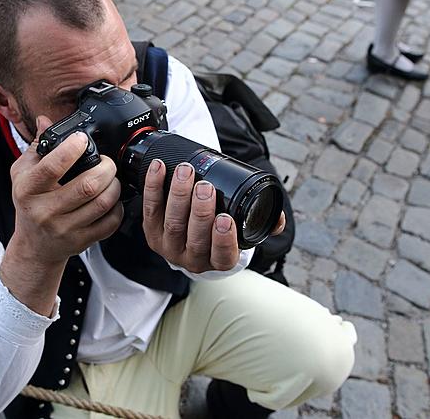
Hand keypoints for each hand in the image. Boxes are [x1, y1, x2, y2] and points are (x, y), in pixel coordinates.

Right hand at [7, 116, 123, 263]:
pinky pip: (109, 223)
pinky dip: (117, 208)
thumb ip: (36, 146)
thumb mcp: (22, 173)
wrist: (35, 246)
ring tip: (111, 178)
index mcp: (28, 189)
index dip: (72, 149)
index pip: (52, 167)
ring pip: (102, 203)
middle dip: (105, 167)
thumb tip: (45, 120)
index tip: (82, 139)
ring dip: (114, 186)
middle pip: (87, 186)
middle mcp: (45, 210)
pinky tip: (112, 200)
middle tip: (107, 162)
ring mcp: (64, 228)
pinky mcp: (81, 241)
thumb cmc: (30, 204)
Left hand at [142, 159, 286, 273]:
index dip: (223, 240)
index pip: (222, 256)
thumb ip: (262, 223)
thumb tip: (278, 219)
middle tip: (206, 187)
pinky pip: (150, 209)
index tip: (226, 218)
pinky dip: (154, 187)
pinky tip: (159, 168)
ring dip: (178, 196)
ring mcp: (169, 247)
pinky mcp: (151, 232)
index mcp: (218, 260)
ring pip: (172, 223)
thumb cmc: (221, 228)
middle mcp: (193, 258)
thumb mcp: (243, 230)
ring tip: (186, 172)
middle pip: (194, 237)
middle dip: (200, 211)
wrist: (192, 233)